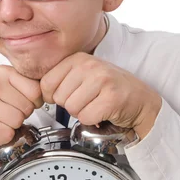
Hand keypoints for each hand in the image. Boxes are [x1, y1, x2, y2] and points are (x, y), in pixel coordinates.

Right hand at [0, 65, 42, 165]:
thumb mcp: (10, 88)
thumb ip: (29, 85)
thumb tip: (52, 90)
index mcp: (3, 71)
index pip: (36, 90)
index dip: (34, 102)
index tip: (23, 103)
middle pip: (27, 107)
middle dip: (22, 115)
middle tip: (8, 114)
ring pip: (17, 121)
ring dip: (12, 127)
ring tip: (0, 121)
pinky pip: (5, 133)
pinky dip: (4, 137)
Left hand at [40, 52, 161, 139]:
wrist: (141, 101)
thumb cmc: (110, 90)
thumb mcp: (84, 76)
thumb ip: (62, 79)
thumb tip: (38, 93)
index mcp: (79, 58)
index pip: (46, 83)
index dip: (53, 97)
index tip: (68, 96)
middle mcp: (90, 65)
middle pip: (59, 97)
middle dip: (71, 105)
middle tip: (88, 101)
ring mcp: (102, 80)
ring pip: (71, 108)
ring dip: (82, 113)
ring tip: (96, 105)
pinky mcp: (111, 98)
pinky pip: (86, 117)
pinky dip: (93, 121)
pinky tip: (103, 112)